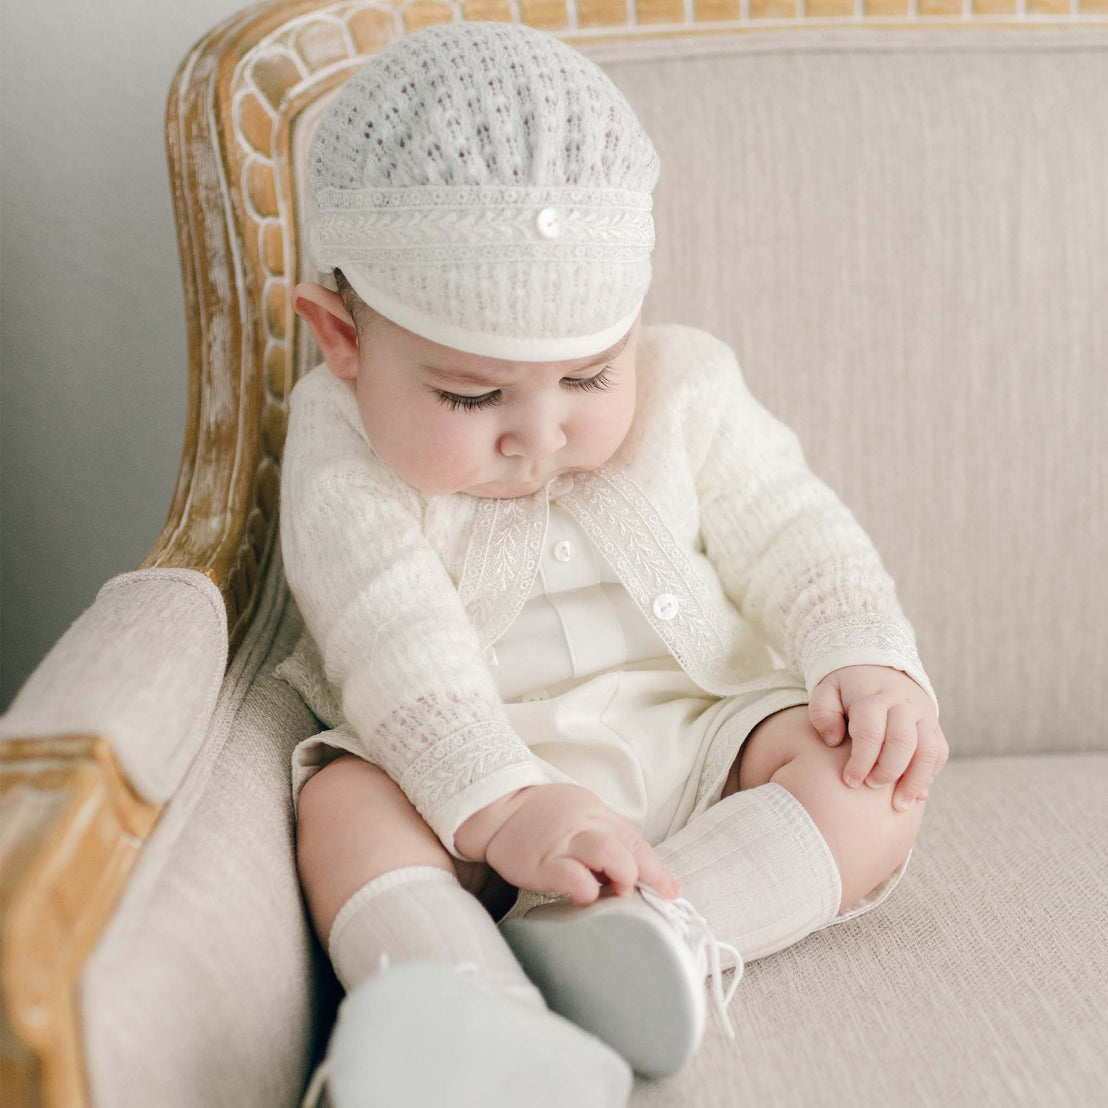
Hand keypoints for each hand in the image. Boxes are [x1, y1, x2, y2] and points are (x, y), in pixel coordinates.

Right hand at [464, 783, 680, 907]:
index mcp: (597, 815)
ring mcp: (563, 844)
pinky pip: (572, 876)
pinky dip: (587, 890)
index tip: (671, 892)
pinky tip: (586, 897)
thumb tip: (635, 872)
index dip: (657, 869)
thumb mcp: (581, 815)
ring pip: (608, 854)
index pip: (635, 841)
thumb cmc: (542, 816)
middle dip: (644, 875)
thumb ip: (606, 838)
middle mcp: (585, 827)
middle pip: (628, 847)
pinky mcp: (541, 864)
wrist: (496, 807)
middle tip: (638, 896)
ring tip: (617, 895)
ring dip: (622, 877)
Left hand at [808, 665, 948, 811]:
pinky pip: (940, 751)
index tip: (850, 782)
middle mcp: (902, 704)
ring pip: (928, 750)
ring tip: (900, 805)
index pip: (870, 732)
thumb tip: (833, 741)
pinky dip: (930, 774)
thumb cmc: (845, 687)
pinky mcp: (933, 724)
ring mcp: (922, 714)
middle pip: (903, 742)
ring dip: (916, 781)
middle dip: (888, 771)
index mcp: (872, 696)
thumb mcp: (825, 690)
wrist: (878, 665)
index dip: (861, 761)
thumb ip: (822, 713)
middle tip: (871, 787)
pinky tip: (915, 793)